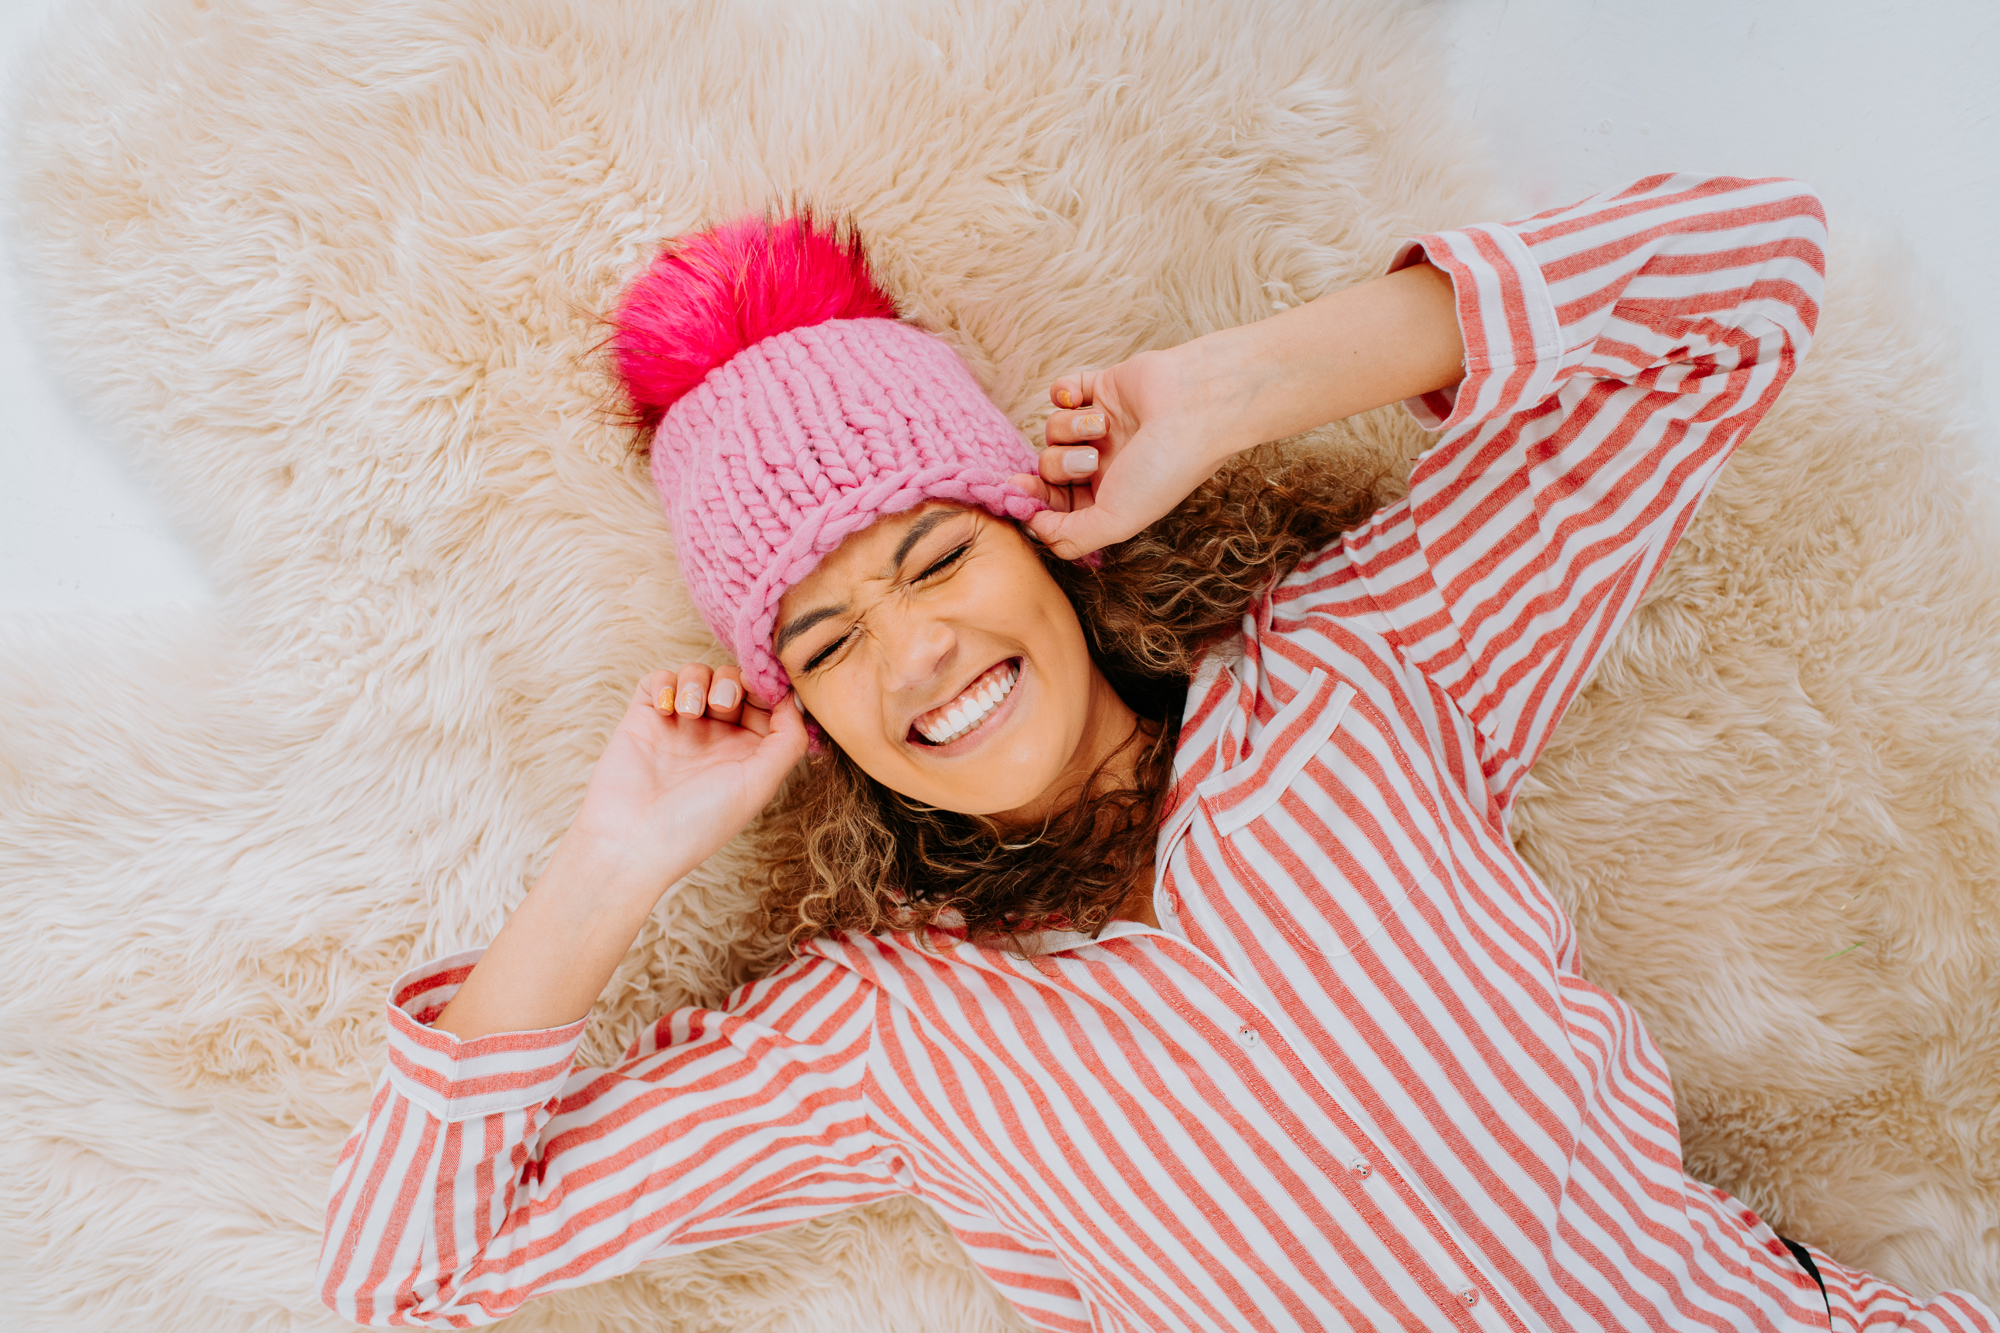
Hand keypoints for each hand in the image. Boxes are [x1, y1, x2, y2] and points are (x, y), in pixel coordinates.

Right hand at [566, 663, 807, 890]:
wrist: (632, 838)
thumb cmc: (700, 820)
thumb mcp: (759, 783)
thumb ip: (788, 740)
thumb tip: (795, 698)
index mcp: (747, 752)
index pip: (767, 702)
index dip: (769, 686)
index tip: (765, 684)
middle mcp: (715, 736)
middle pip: (734, 681)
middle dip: (733, 681)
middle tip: (722, 704)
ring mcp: (679, 725)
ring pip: (698, 673)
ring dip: (698, 681)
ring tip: (690, 712)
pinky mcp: (644, 717)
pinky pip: (659, 679)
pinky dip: (666, 684)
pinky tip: (666, 710)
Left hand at [1010, 346, 1249, 560]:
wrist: (1194, 407)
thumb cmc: (1163, 468)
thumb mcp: (1116, 520)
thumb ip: (1071, 536)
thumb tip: (1033, 529)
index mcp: (1110, 498)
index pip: (1056, 506)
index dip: (1035, 502)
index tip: (1020, 495)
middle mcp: (1105, 464)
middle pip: (1049, 469)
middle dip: (1058, 465)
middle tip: (1087, 460)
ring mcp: (1102, 425)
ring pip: (1052, 430)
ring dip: (1069, 427)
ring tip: (1103, 424)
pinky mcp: (1102, 387)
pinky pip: (1061, 390)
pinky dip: (1064, 392)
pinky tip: (1081, 398)